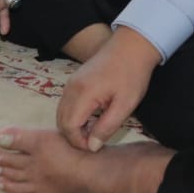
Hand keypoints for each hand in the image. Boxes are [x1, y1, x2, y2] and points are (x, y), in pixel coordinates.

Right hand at [57, 27, 161, 150]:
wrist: (132, 46)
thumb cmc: (132, 74)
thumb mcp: (125, 105)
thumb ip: (106, 127)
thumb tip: (91, 146)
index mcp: (83, 94)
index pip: (69, 127)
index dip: (78, 142)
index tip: (95, 146)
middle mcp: (71, 88)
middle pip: (61, 121)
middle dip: (74, 136)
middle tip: (94, 141)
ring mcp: (71, 83)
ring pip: (61, 112)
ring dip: (73, 126)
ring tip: (94, 131)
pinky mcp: (74, 80)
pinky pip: (66, 103)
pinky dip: (73, 115)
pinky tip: (91, 118)